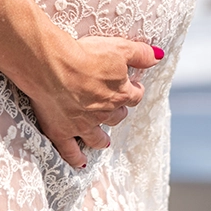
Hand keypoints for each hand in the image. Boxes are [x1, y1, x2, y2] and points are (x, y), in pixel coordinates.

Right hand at [15, 36, 163, 168]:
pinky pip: (70, 151)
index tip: (133, 89)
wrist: (53, 66)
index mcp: (119, 93)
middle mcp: (103, 112)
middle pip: (116, 116)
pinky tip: (80, 162)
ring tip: (104, 141)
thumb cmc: (85, 54)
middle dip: (118, 113)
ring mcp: (82, 125)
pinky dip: (75, 158)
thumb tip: (158, 56)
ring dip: (102, 139)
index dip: (134, 92)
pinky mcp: (61, 131)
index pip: (134, 96)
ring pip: (97, 137)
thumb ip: (140, 54)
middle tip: (114, 109)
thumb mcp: (119, 48)